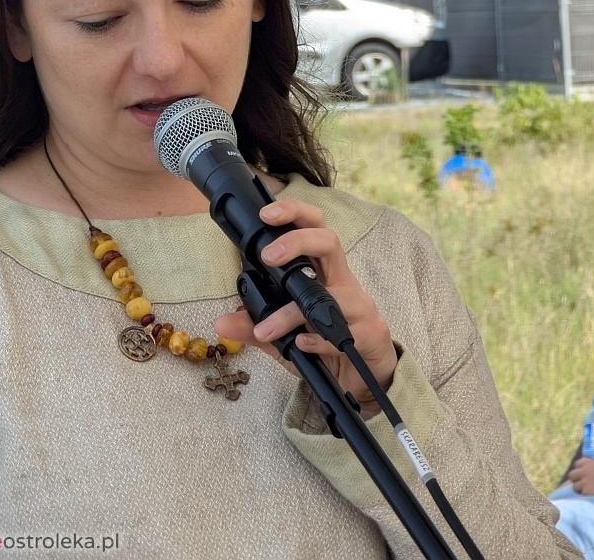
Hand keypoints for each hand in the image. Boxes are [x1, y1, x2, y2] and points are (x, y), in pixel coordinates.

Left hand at [213, 199, 397, 417]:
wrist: (362, 378)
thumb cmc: (324, 343)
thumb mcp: (283, 336)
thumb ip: (255, 326)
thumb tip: (222, 322)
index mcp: (322, 271)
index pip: (312, 228)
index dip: (293, 213)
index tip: (265, 214)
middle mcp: (343, 281)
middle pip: (329, 241)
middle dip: (298, 241)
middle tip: (268, 256)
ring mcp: (360, 305)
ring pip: (333, 295)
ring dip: (294, 312)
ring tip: (267, 328)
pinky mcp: (371, 333)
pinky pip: (346, 332)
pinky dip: (319, 339)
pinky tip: (302, 344)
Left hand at [567, 458, 593, 497]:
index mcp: (589, 462)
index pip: (577, 464)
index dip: (580, 470)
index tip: (583, 475)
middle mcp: (584, 470)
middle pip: (572, 475)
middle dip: (576, 479)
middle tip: (582, 484)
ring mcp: (584, 480)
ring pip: (574, 486)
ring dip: (579, 489)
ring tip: (587, 493)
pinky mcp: (586, 490)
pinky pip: (581, 494)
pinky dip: (585, 496)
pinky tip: (591, 497)